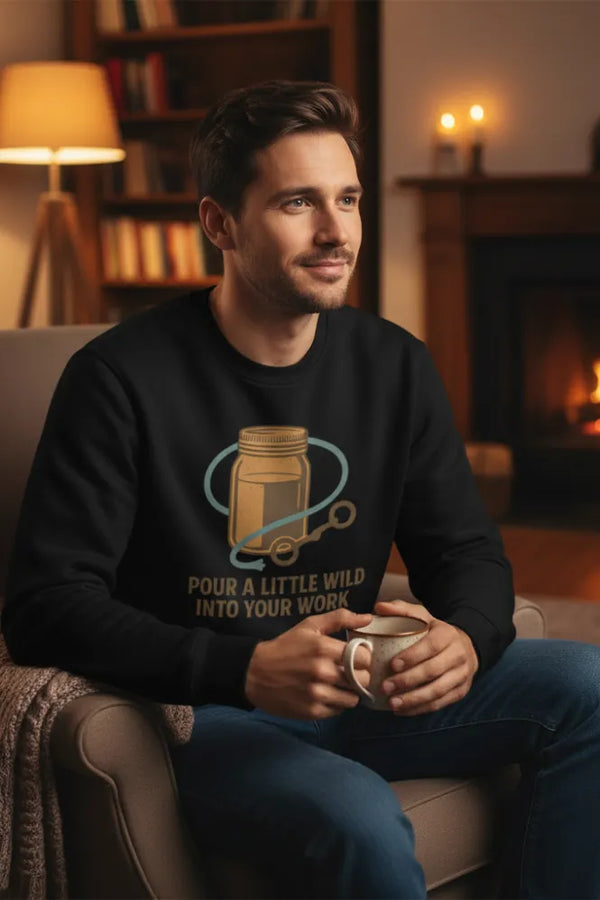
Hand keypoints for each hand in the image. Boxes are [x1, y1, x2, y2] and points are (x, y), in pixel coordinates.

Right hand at [245, 609, 372, 719]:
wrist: (254, 673)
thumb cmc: (285, 646)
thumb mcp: (309, 626)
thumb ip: (340, 618)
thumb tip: (368, 618)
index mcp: (324, 648)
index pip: (364, 658)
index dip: (362, 657)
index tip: (355, 657)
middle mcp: (323, 672)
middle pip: (363, 680)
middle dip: (359, 676)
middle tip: (348, 672)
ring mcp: (317, 694)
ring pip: (353, 699)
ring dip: (349, 692)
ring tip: (338, 685)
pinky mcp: (312, 712)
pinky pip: (339, 711)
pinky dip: (336, 703)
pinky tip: (326, 694)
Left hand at [373, 599, 478, 715]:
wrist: (465, 646)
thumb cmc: (435, 632)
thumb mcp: (422, 616)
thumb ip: (401, 610)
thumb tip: (379, 608)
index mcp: (448, 635)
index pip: (431, 646)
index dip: (412, 656)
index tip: (392, 664)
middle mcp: (459, 655)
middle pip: (433, 671)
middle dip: (408, 680)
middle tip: (386, 687)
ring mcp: (462, 675)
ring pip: (438, 690)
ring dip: (414, 699)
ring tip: (393, 703)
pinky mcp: (460, 691)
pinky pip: (440, 703)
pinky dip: (420, 709)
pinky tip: (402, 710)